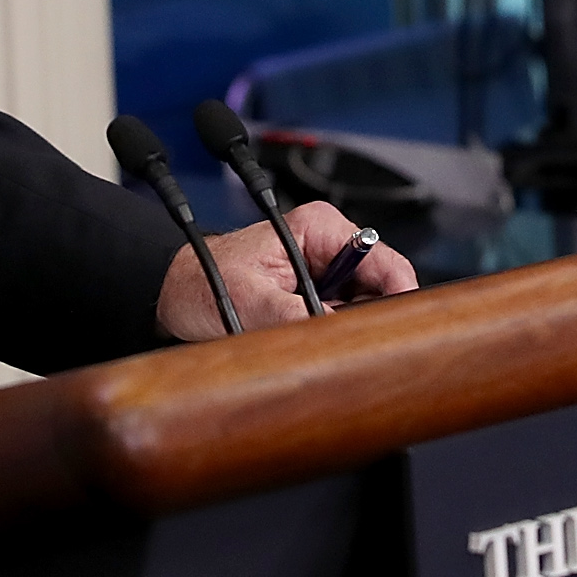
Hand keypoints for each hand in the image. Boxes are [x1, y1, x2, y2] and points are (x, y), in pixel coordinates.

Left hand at [156, 200, 419, 339]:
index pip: (386, 262)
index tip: (397, 332)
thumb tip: (336, 336)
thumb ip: (294, 317)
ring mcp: (325, 273)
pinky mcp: (317, 297)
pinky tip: (311, 347)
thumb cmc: (200, 281)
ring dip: (346, 333)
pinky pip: (342, 322)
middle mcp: (329, 247)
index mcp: (321, 228)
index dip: (400, 298)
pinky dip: (332, 338)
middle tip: (346, 348)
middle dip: (368, 322)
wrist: (176, 294)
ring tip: (315, 347)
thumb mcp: (247, 301)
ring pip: (364, 311)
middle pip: (381, 290)